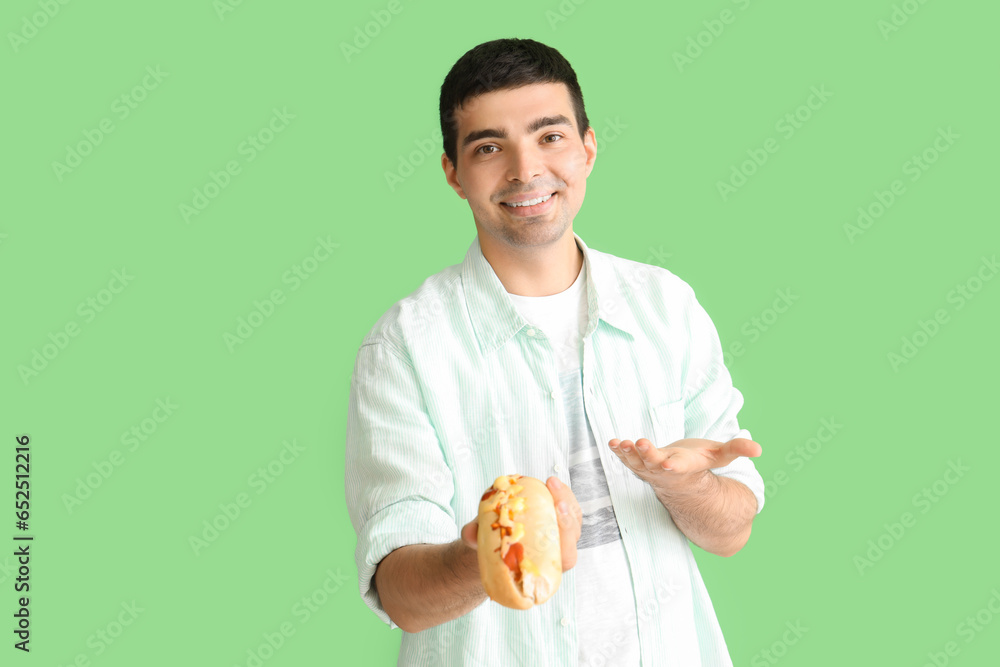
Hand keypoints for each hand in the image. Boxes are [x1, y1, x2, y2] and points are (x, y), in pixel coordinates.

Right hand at [460, 477, 582, 571]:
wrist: (493, 547)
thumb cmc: (491, 551)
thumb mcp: (481, 546)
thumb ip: (476, 539)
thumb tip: (470, 532)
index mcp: (547, 568)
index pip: (567, 556)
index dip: (567, 535)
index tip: (558, 514)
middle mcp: (558, 552)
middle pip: (573, 533)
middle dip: (567, 513)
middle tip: (555, 496)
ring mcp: (559, 535)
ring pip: (573, 517)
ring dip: (564, 497)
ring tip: (550, 482)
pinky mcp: (555, 519)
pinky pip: (565, 505)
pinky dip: (559, 493)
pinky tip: (550, 482)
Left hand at [609, 437, 761, 488]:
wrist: (681, 480)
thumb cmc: (700, 463)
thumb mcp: (719, 456)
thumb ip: (737, 450)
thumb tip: (759, 449)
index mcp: (684, 467)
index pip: (679, 467)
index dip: (672, 465)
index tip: (666, 463)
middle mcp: (664, 469)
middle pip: (653, 463)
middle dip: (646, 454)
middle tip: (639, 444)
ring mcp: (648, 469)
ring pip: (636, 462)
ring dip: (628, 453)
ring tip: (621, 444)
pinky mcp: (637, 464)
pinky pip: (626, 459)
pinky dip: (618, 452)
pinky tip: (612, 443)